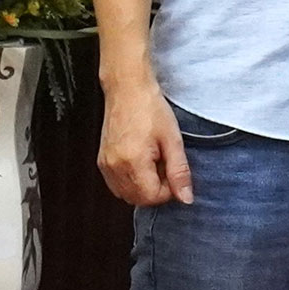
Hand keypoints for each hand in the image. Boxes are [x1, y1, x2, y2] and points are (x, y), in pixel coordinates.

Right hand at [98, 72, 191, 207]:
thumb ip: (179, 172)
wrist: (128, 89)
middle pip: (138, 199)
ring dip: (144, 187)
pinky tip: (141, 163)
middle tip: (165, 166)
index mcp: (132, 162)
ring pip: (127, 195)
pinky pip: (117, 185)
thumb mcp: (173, 140)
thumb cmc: (150, 109)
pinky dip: (132, 182)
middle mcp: (114, 167)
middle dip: (156, 190)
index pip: (152, 197)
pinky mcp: (102, 161)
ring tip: (153, 162)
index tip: (174, 172)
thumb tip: (186, 198)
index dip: (169, 190)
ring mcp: (105, 165)